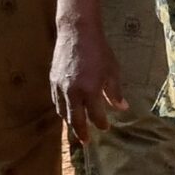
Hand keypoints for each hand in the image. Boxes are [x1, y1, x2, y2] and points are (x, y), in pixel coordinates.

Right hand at [50, 18, 123, 142]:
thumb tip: (122, 108)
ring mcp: (60, 87)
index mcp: (89, 91)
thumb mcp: (112, 71)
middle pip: (75, 119)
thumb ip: (115, 91)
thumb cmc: (99, 51)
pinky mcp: (52, 81)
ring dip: (69, 122)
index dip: (101, 123)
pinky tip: (66, 111)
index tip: (105, 128)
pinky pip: (56, 101)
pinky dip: (61, 110)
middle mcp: (72, 92)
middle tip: (86, 142)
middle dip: (81, 132)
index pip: (95, 115)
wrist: (77, 33)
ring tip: (76, 129)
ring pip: (63, 112)